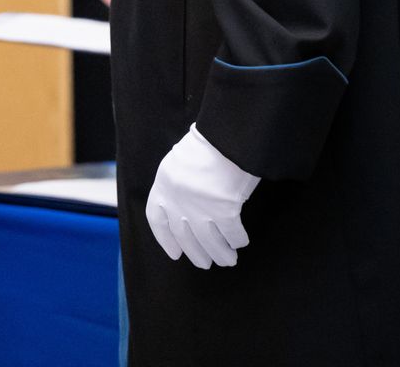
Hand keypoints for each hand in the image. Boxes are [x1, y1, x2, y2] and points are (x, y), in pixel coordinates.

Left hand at [145, 124, 260, 269]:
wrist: (225, 136)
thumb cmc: (207, 144)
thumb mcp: (179, 162)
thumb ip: (178, 186)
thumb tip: (188, 210)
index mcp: (163, 185)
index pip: (157, 219)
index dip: (165, 239)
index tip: (175, 253)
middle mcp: (178, 201)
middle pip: (185, 236)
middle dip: (196, 253)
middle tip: (206, 264)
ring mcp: (200, 208)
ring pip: (209, 241)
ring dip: (220, 253)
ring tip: (228, 260)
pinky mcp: (224, 210)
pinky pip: (231, 233)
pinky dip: (237, 240)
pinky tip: (241, 242)